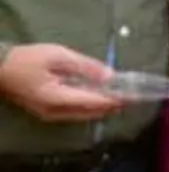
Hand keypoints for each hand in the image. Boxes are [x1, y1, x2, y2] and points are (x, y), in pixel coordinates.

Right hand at [0, 44, 122, 122]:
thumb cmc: (29, 59)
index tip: (135, 95)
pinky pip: (75, 112)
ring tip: (121, 96)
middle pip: (90, 113)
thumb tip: (111, 77)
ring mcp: (50, 114)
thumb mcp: (60, 56)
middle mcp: (55, 113)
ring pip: (83, 114)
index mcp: (58, 99)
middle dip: (112, 105)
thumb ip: (86, 67)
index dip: (115, 100)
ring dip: (102, 107)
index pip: (94, 103)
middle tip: (133, 96)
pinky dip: (90, 105)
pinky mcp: (48, 111)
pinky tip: (99, 97)